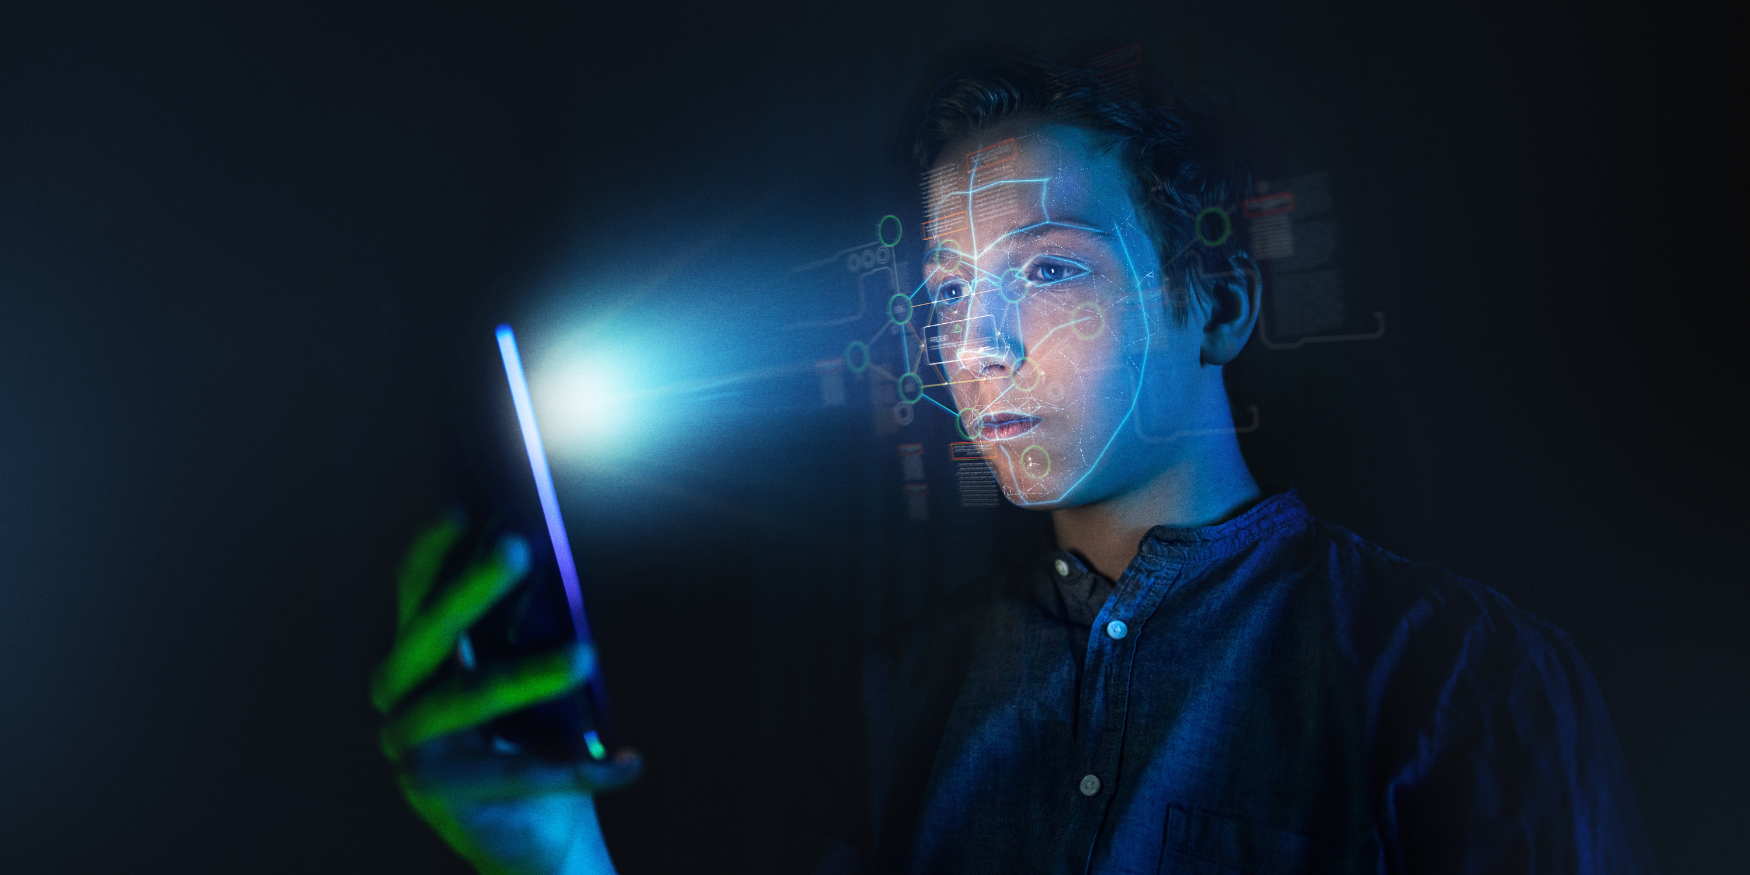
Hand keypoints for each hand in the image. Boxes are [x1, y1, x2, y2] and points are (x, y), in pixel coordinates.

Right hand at [373, 516, 640, 874]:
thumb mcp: (537, 676)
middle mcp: (400, 696)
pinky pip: (521, 771)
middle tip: (520, 546)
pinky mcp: (435, 793)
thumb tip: (545, 554)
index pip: (416, 590)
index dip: (435, 548)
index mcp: (419, 656)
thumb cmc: (540, 740)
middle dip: (472, 586)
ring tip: (585, 653)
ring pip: (473, 696)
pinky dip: (585, 770)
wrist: (537, 837)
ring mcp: (409, 745)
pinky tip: (631, 762)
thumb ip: (526, 626)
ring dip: (532, 672)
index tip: (465, 505)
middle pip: (430, 632)